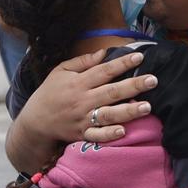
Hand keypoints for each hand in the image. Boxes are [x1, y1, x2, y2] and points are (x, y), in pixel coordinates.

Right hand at [19, 48, 155, 145]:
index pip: (103, 71)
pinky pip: (97, 136)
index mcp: (79, 82)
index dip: (122, 63)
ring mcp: (83, 119)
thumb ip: (83, 61)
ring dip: (128, 111)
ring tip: (147, 107)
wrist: (35, 121)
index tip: (140, 56)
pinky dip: (109, 134)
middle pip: (111, 92)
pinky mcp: (82, 134)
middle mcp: (83, 100)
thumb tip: (104, 52)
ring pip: (109, 115)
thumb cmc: (50, 93)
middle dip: (133, 85)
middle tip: (153, 80)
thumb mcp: (61, 71)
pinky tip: (123, 131)